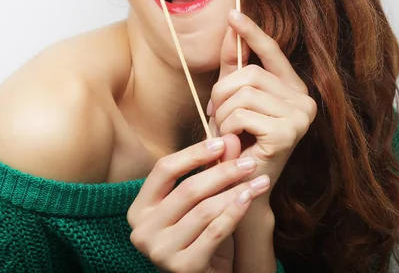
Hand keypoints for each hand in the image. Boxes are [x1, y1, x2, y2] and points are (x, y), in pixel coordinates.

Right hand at [126, 134, 271, 272]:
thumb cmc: (198, 236)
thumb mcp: (199, 201)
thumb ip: (209, 170)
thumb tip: (228, 138)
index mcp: (139, 208)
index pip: (164, 170)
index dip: (193, 154)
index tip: (221, 143)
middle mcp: (143, 230)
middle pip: (187, 189)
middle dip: (223, 172)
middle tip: (249, 162)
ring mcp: (160, 251)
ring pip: (204, 210)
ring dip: (235, 191)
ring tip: (259, 179)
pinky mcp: (182, 268)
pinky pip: (215, 232)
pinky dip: (235, 212)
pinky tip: (250, 199)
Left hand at [208, 9, 317, 200]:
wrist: (241, 185)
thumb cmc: (239, 141)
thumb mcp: (233, 98)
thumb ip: (233, 65)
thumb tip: (230, 26)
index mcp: (293, 88)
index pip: (272, 52)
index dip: (251, 32)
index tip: (233, 14)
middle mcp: (304, 99)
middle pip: (248, 74)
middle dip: (220, 94)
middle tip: (215, 115)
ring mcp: (300, 116)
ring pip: (242, 94)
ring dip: (222, 114)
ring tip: (225, 132)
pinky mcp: (289, 133)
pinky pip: (242, 114)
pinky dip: (228, 128)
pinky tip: (234, 143)